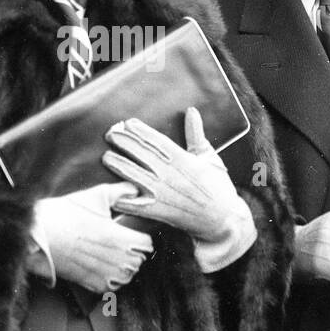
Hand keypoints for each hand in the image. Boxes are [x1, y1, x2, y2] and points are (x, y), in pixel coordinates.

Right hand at [34, 183, 154, 293]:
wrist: (38, 232)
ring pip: (127, 276)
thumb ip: (119, 192)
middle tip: (121, 243)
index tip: (132, 233)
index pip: (146, 244)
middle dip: (133, 253)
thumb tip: (135, 188)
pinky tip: (102, 268)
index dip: (140, 237)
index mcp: (118, 237)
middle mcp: (114, 258)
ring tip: (113, 256)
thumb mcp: (95, 196)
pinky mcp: (89, 282)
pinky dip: (110, 280)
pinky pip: (111, 288)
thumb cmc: (65, 213)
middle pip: (138, 261)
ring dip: (124, 268)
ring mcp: (102, 273)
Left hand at [102, 108, 251, 244]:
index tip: (128, 123)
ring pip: (137, 177)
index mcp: (184, 160)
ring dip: (120, 166)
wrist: (223, 219)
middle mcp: (172, 175)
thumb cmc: (217, 186)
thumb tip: (192, 111)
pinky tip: (111, 194)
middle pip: (143, 155)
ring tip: (106, 156)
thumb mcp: (209, 157)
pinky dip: (124, 200)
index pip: (158, 142)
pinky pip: (138, 206)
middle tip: (110, 134)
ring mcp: (165, 194)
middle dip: (125, 143)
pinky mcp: (161, 212)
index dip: (142, 131)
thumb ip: (196, 134)